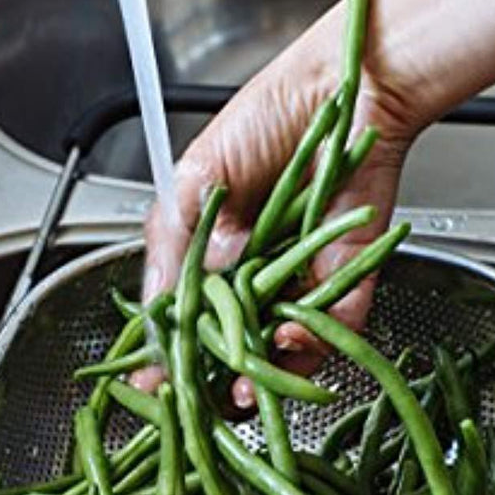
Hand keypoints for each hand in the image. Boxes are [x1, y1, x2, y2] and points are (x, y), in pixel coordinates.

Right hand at [136, 0, 419, 400]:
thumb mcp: (194, 178)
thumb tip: (163, 304)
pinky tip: (292, 341)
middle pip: (228, 347)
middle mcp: (253, 276)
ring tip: (244, 389)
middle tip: (197, 403)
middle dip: (211, 384)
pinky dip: (314, 344)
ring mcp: (298, 282)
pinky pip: (333, 328)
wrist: (343, 91)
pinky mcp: (347, 280)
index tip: (147, 387)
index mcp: (209, 254)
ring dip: (262, 378)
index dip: (165, 357)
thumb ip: (171, 242)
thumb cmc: (266, 117)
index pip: (181, 318)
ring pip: (279, 351)